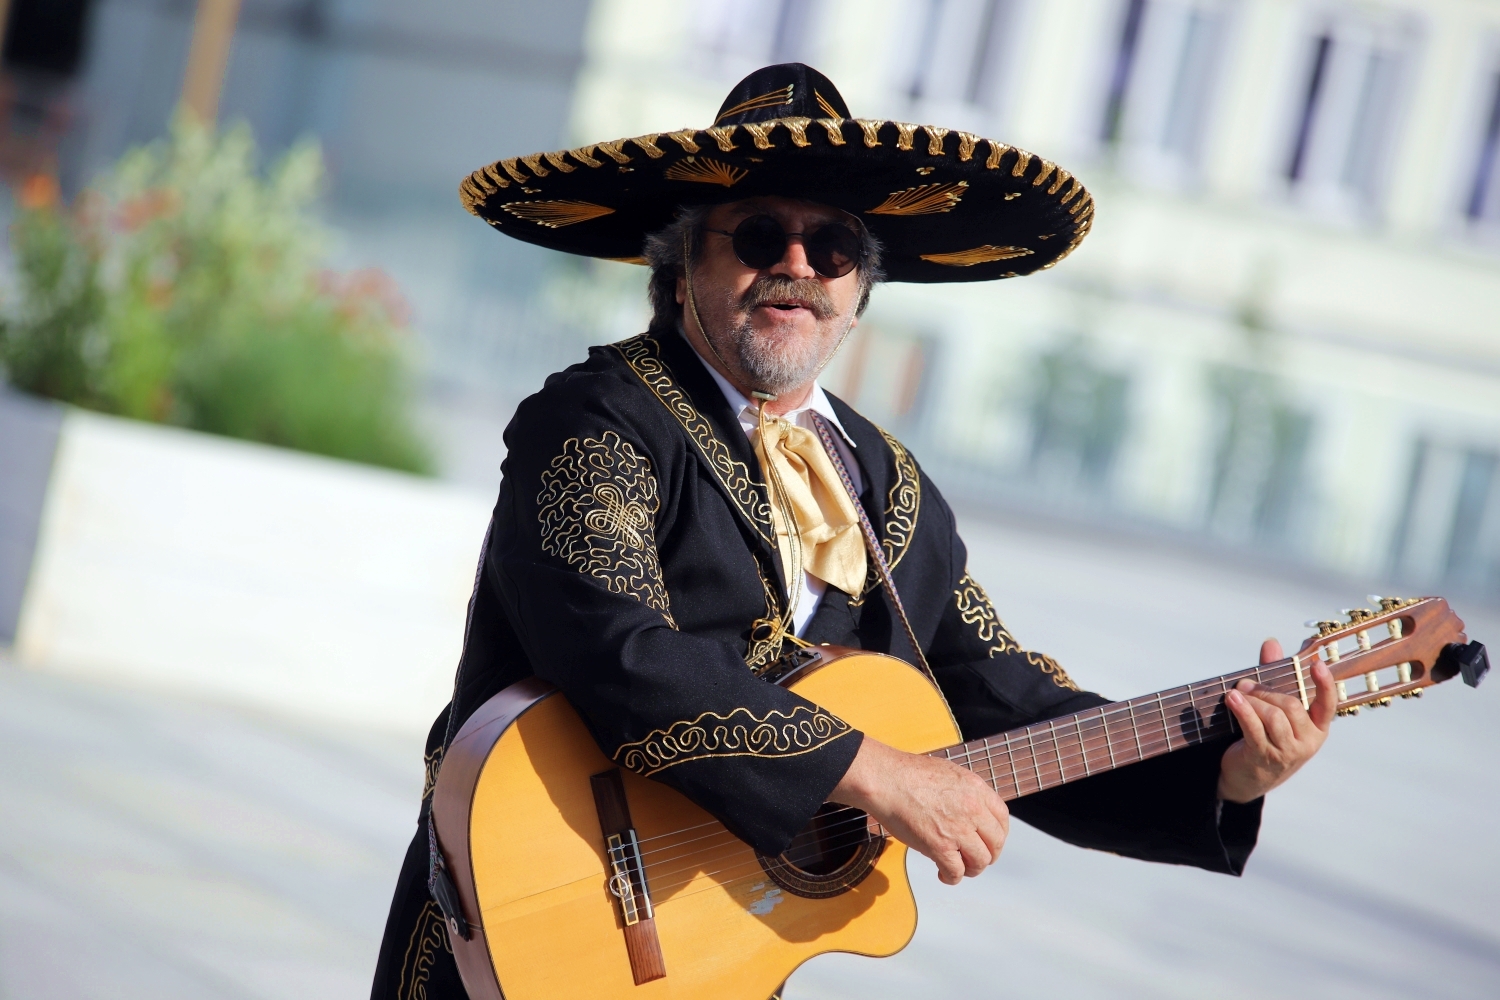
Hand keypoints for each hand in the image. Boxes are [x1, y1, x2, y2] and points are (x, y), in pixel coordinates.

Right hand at [829, 736, 1008, 884]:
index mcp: (976, 789)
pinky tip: (943, 874)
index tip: (990, 841)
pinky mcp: (939, 846)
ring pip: (980, 861)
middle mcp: (973, 809)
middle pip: (996, 843)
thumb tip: (970, 809)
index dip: (998, 834)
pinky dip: (951, 878)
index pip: (1002, 818)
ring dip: (971, 869)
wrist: (886, 779)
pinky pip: (956, 872)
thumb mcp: (949, 773)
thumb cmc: (907, 774)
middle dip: (988, 855)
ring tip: (958, 868)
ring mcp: (958, 829)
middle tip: (975, 859)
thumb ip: (965, 792)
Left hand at [1217, 638, 1335, 802]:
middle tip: (1246, 684)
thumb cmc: (1265, 737)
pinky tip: (1232, 699)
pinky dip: (1242, 710)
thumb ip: (1274, 675)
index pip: (1328, 705)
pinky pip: (1254, 728)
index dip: (1325, 684)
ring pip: (1273, 717)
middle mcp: (1307, 741)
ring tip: (1236, 694)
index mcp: (1317, 728)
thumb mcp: (1274, 708)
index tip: (1317, 663)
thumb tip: (1272, 643)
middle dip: (1267, 691)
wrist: (1247, 777)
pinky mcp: (1263, 757)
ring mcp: (1287, 752)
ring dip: (1252, 701)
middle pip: (1291, 707)